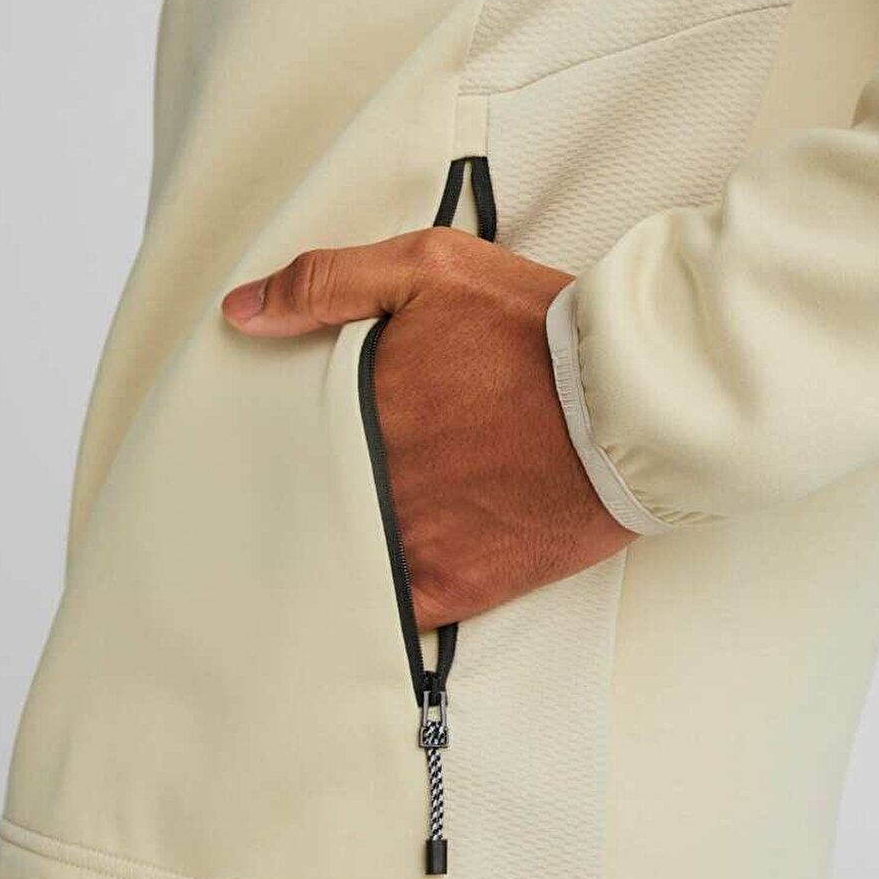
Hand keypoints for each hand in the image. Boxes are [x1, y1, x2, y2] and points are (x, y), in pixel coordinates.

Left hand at [221, 229, 632, 627]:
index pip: (281, 433)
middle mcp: (378, 476)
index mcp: (363, 404)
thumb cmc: (541, 330)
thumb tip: (241, 311)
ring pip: (339, 558)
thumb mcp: (434, 268)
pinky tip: (361, 600)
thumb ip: (328, 282)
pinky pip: (391, 610)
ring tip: (317, 552)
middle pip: (307, 498)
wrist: (637, 402)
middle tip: (285, 498)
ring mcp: (415, 537)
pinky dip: (373, 606)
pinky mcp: (460, 583)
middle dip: (299, 496)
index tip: (269, 442)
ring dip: (330, 552)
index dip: (274, 439)